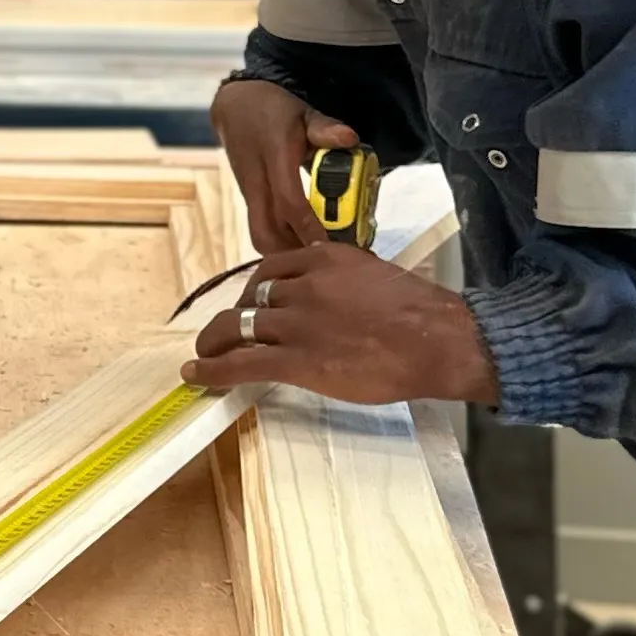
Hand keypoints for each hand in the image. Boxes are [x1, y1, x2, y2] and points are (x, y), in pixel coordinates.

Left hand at [185, 240, 500, 409]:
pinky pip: (241, 363)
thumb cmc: (422, 315)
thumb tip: (335, 298)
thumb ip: (346, 282)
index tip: (251, 300)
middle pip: (251, 297)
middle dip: (235, 315)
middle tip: (229, 331)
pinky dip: (212, 369)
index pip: (271, 266)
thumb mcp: (377, 277)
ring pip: (237, 327)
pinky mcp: (297, 360)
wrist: (439, 341)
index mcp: (325, 259)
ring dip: (214, 342)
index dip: (254, 288)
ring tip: (202, 354)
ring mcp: (297, 323)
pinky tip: (196, 375)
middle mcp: (304, 286)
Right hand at [210, 74, 360, 257]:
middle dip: (292, 253)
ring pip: (259, 235)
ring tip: (314, 257)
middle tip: (324, 261)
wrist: (235, 107)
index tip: (328, 247)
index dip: (307, 228)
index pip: (289, 202)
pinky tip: (301, 243)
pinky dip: (279, 242)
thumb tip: (349, 138)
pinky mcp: (248, 200)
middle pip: (265, 232)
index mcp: (273, 158)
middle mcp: (257, 182)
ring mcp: (249, 193)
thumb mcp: (302, 113)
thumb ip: (325, 128)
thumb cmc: (274, 111)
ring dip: (284, 251)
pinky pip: (260, 228)